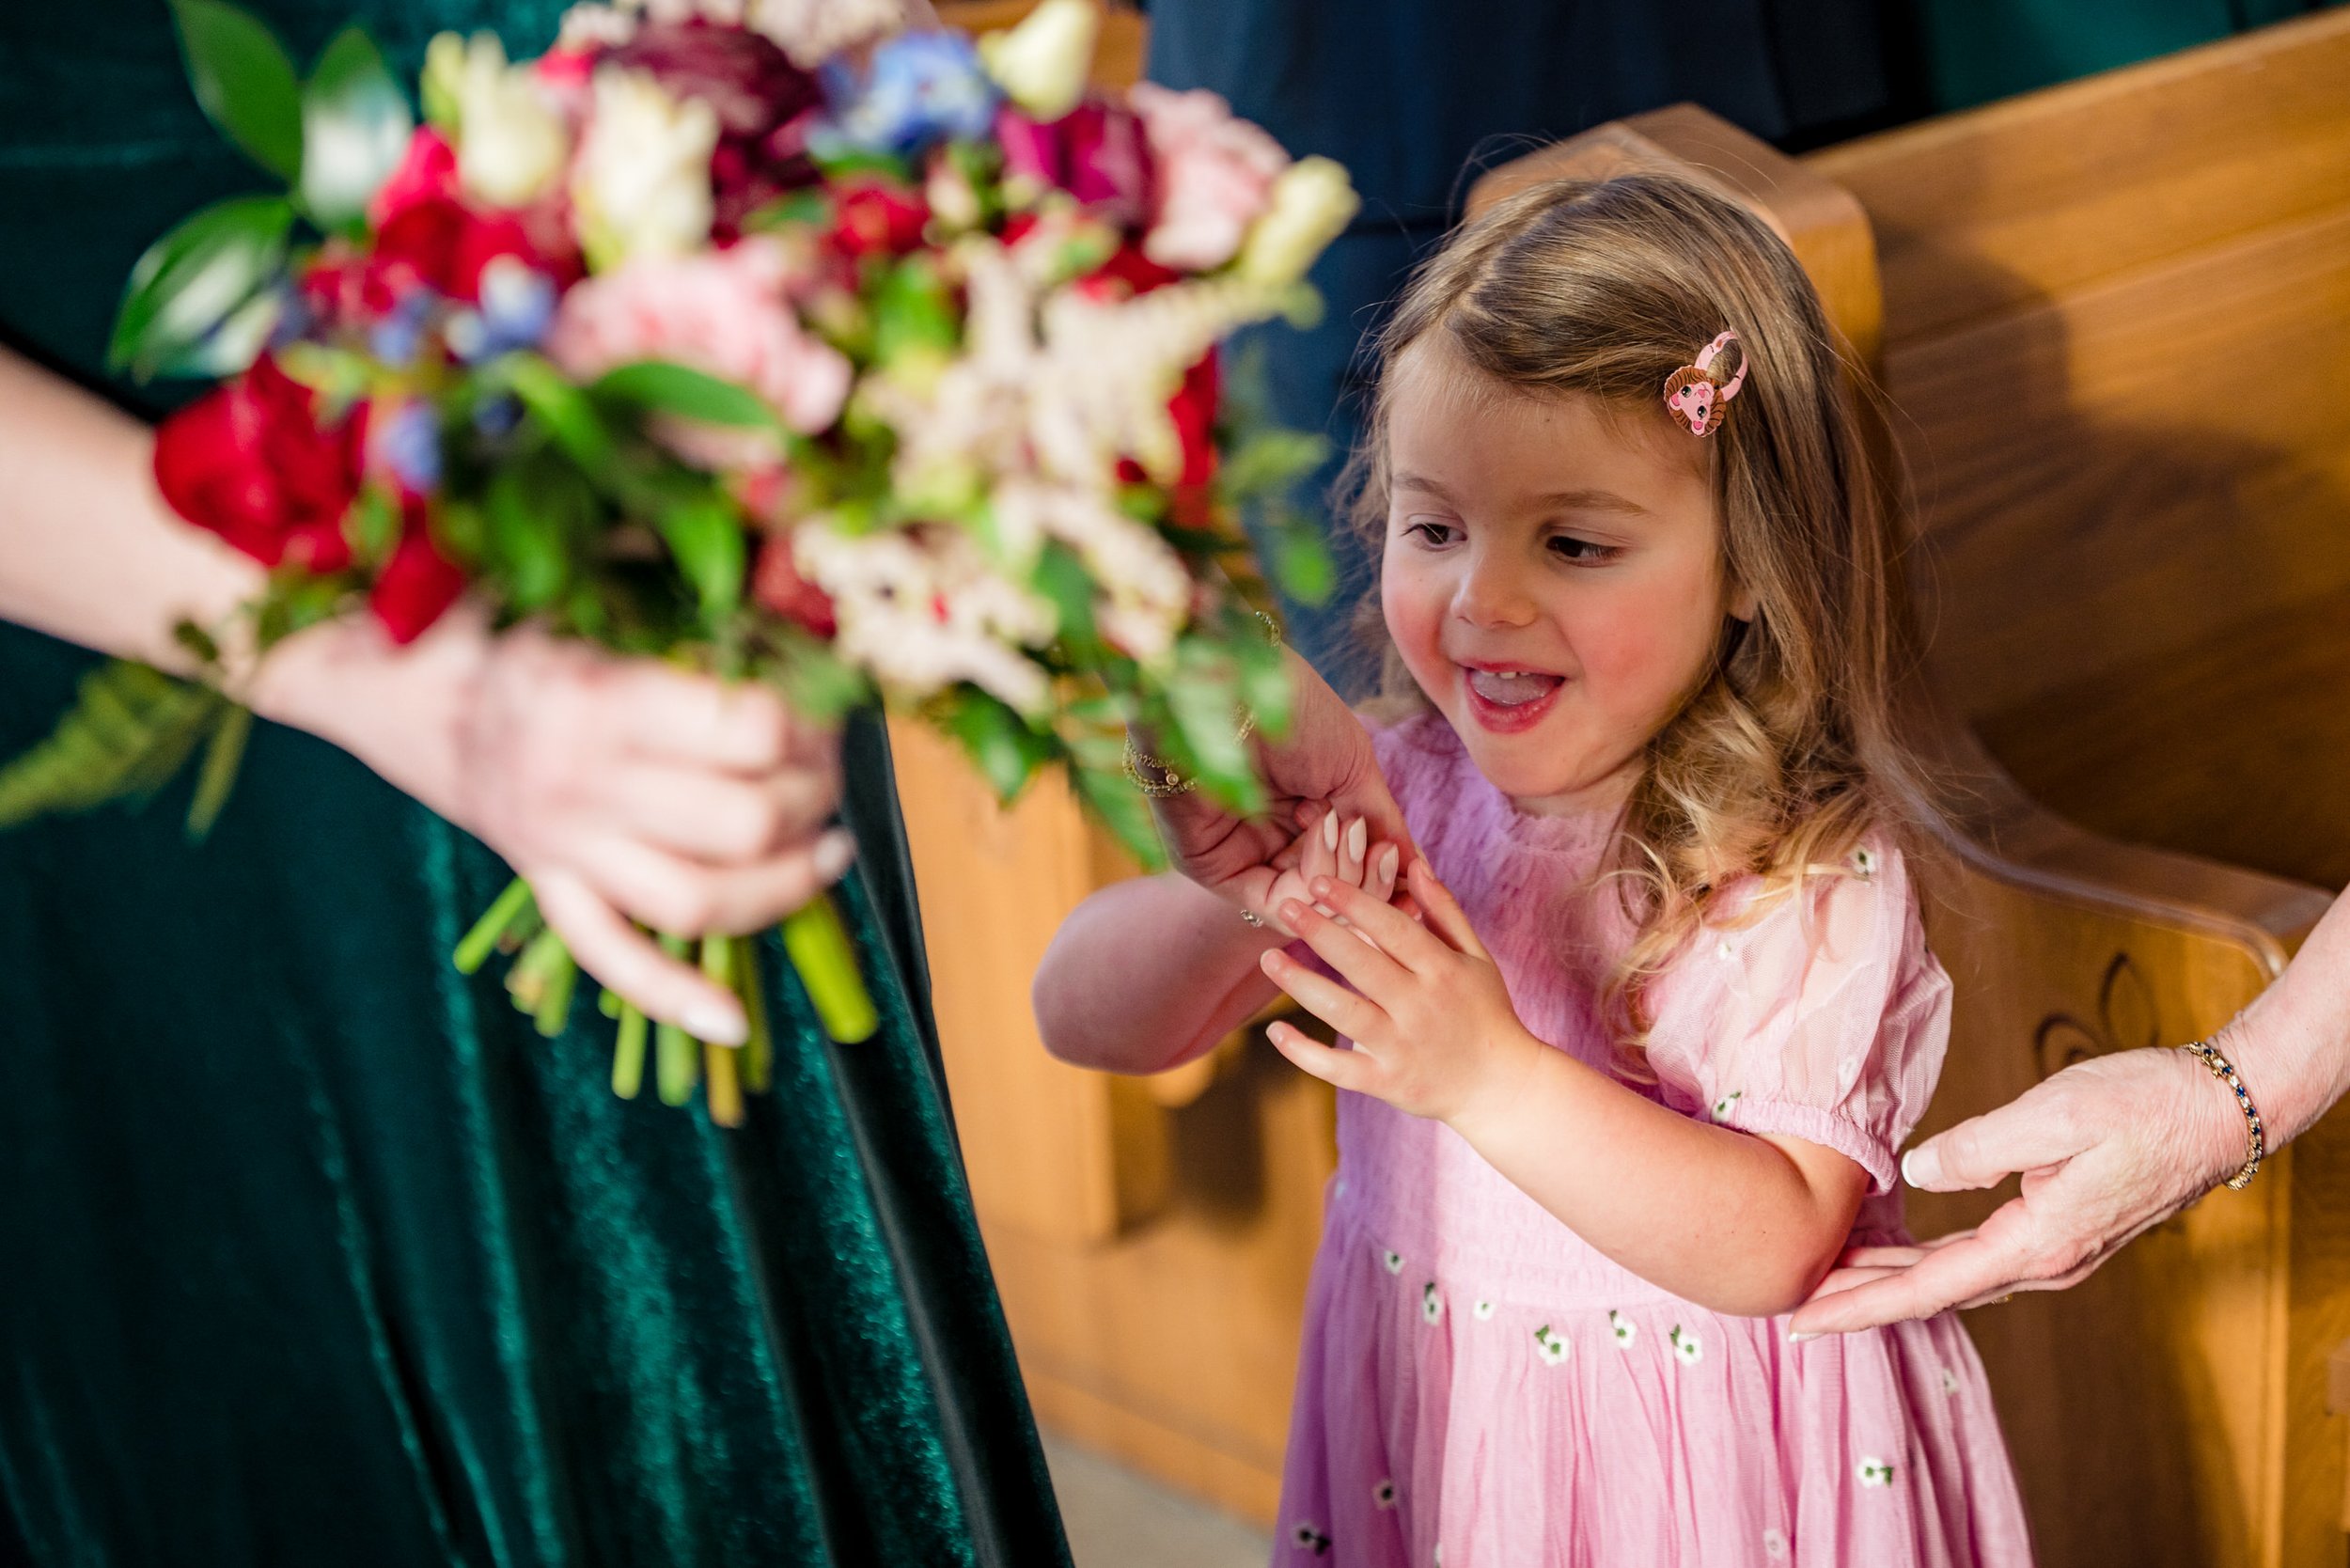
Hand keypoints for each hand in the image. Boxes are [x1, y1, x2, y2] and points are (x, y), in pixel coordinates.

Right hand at [259, 606, 848, 1042]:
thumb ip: (678, 579)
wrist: (375, 677)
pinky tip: (736, 1018)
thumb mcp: (581, 577)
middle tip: (833, 771)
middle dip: (814, 800)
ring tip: (829, 851)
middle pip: (742, 824)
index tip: (826, 703)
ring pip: (698, 902)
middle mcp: (578, 781)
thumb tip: (787, 590)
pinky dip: (676, 998)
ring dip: (785, 888)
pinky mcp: (546, 883)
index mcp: (596, 694)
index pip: (748, 731)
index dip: (810, 720)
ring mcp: (559, 845)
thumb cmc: (492, 612)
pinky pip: (613, 959)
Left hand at [1151, 648, 1415, 919]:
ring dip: (1342, 879)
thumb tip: (1415, 870)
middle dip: (1368, 884)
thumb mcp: (1355, 771)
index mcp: (1305, 809)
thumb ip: (1381, 825)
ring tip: (1348, 835)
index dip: (1384, 880)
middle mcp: (1272, 834)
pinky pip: (1270, 904)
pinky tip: (1327, 864)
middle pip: (1331, 890)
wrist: (1239, 689)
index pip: (1350, 864)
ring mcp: (1242, 851)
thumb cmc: (1297, 714)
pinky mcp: (1211, 865)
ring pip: (1307, 903)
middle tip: (1387, 863)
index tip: (1420, 889)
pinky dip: (1308, 896)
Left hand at [1258, 860, 1540, 1123]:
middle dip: (1321, 932)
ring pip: (1344, 1013)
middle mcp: (1420, 1006)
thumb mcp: (1477, 957)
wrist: (1500, 1086)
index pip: (1394, 928)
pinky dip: (1303, 1052)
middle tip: (1286, 905)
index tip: (1321, 881)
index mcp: (1441, 970)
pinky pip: (1338, 1068)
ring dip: (1302, 985)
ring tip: (1269, 959)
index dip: (1356, 902)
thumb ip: (1444, 911)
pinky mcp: (1387, 1082)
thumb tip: (1415, 864)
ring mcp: (1402, 1046)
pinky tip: (1275, 1030)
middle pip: (1363, 964)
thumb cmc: (1486, 1012)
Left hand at [1788, 1044, 2247, 1335]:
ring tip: (1827, 1279)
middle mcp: (2044, 1260)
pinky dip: (1928, 1260)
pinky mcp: (2061, 1229)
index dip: (1858, 1306)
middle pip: (1932, 1292)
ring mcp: (2056, 1250)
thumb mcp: (2055, 1115)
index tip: (1801, 1321)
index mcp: (2038, 1243)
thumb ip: (1979, 1149)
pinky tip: (1896, 1253)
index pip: (1926, 1288)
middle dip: (1858, 1301)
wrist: (2221, 1110)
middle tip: (1791, 1305)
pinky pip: (1977, 1257)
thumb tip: (1915, 1170)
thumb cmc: (2145, 1105)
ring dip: (1890, 1281)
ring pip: (1953, 1276)